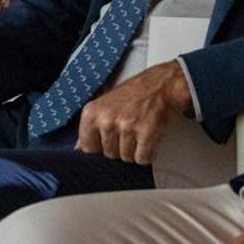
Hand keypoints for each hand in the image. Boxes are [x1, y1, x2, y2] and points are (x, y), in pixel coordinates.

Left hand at [74, 61, 192, 163]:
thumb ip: (91, 127)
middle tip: (130, 129)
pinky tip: (149, 138)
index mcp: (92, 113)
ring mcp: (126, 127)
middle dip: (120, 147)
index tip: (109, 137)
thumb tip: (80, 148)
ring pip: (126, 158)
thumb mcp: (105, 104)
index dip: (101, 146)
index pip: (88, 148)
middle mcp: (107, 120)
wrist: (163, 84)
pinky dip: (149, 153)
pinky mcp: (146, 134)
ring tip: (140, 132)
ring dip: (135, 150)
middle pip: (109, 155)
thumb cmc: (135, 93)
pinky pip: (143, 158)